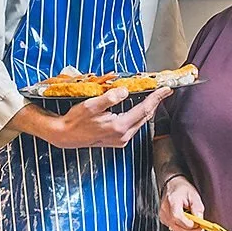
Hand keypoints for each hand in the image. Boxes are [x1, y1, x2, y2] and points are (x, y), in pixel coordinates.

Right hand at [48, 87, 168, 148]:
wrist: (65, 136)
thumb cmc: (76, 120)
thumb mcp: (91, 105)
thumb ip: (109, 98)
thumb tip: (125, 91)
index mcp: (119, 126)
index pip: (144, 109)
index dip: (156, 98)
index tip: (166, 89)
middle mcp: (123, 136)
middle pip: (145, 117)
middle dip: (155, 103)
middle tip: (163, 91)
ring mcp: (120, 140)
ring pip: (140, 122)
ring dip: (147, 109)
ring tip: (153, 97)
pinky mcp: (117, 141)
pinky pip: (133, 126)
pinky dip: (139, 116)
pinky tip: (139, 108)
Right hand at [158, 174, 204, 230]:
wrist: (173, 186)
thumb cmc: (182, 189)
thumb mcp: (194, 195)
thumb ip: (197, 208)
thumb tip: (199, 220)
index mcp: (172, 201)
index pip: (178, 217)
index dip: (188, 224)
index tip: (198, 225)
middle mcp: (165, 209)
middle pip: (176, 227)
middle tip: (199, 228)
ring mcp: (163, 215)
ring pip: (175, 230)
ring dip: (187, 230)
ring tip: (194, 224)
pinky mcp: (164, 219)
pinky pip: (174, 229)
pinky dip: (182, 229)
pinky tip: (187, 224)